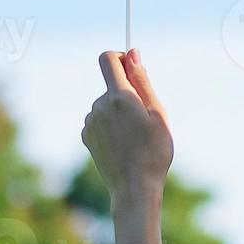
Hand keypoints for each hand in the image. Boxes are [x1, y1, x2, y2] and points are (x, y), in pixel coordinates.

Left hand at [82, 49, 173, 207]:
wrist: (134, 189)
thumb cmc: (153, 151)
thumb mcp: (157, 113)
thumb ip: (142, 81)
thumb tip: (132, 54)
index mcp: (118, 97)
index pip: (108, 59)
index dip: (121, 58)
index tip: (134, 69)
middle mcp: (99, 106)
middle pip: (111, 85)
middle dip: (127, 93)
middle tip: (144, 120)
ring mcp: (90, 122)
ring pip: (106, 104)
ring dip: (119, 111)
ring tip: (134, 136)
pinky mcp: (86, 136)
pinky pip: (100, 119)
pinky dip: (110, 124)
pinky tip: (123, 144)